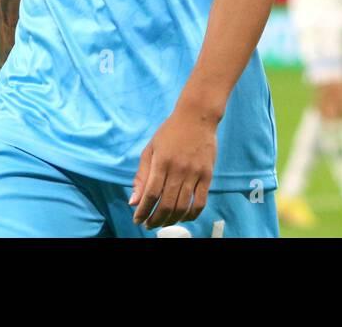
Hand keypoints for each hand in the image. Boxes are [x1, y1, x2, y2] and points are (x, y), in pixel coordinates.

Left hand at [129, 107, 216, 228]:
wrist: (197, 117)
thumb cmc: (170, 132)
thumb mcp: (150, 149)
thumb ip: (142, 175)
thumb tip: (133, 201)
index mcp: (161, 162)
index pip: (150, 194)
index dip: (143, 211)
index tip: (137, 220)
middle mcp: (178, 169)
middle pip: (166, 203)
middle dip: (155, 219)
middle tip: (149, 225)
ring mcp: (194, 173)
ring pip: (182, 206)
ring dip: (171, 220)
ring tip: (163, 223)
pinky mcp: (207, 175)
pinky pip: (200, 202)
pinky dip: (191, 215)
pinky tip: (183, 218)